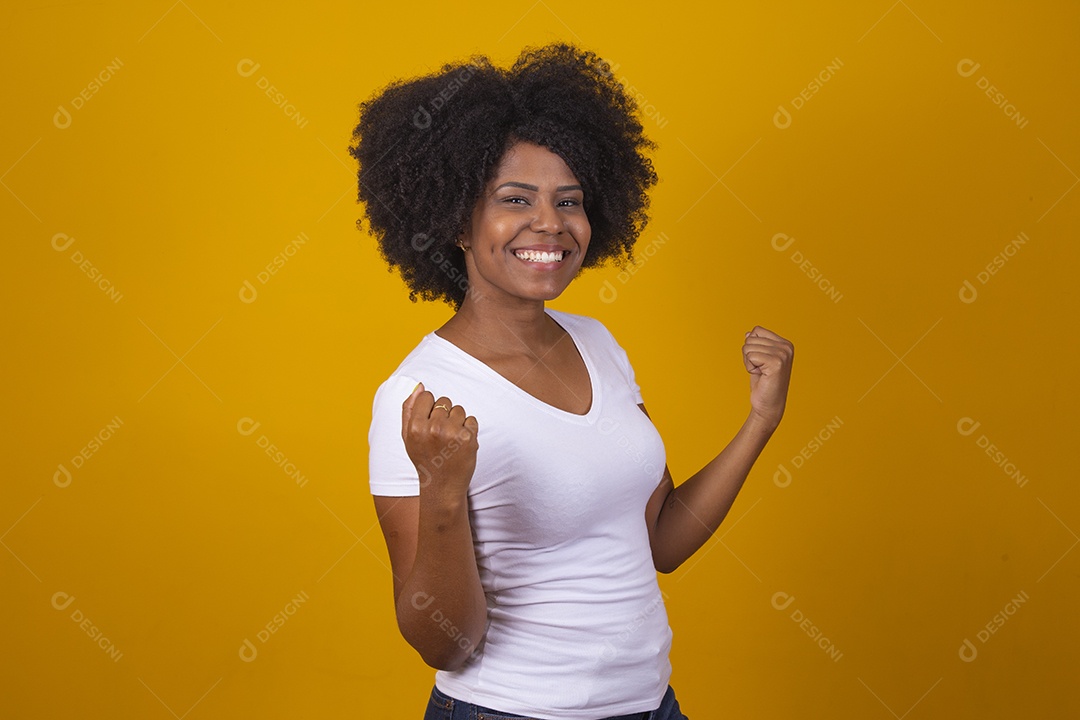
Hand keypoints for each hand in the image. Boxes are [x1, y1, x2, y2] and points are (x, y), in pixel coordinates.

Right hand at [401, 382, 479, 501]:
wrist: (442, 486)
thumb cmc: (424, 458)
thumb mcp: (407, 436)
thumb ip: (408, 409)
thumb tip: (419, 386)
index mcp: (415, 426)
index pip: (427, 396)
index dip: (430, 408)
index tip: (430, 422)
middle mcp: (432, 428)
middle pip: (444, 401)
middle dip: (444, 414)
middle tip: (441, 435)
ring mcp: (452, 433)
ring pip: (459, 409)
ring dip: (457, 421)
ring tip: (451, 440)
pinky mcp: (468, 438)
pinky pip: (472, 419)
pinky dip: (469, 429)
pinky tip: (461, 444)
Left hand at [742, 326, 793, 428]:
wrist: (768, 404)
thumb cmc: (763, 382)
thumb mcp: (759, 359)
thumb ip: (756, 344)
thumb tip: (749, 333)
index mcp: (785, 343)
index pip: (757, 330)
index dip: (752, 346)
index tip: (760, 361)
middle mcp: (786, 347)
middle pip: (750, 338)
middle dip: (749, 355)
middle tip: (760, 370)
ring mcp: (783, 354)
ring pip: (748, 347)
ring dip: (749, 362)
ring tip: (761, 373)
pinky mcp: (776, 363)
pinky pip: (750, 356)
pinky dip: (750, 367)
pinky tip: (760, 375)